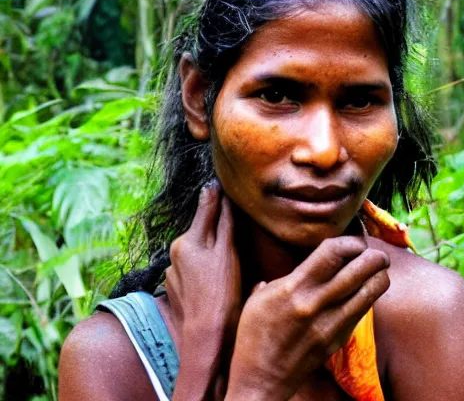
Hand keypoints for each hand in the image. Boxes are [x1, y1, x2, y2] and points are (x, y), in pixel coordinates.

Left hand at [165, 181, 240, 399]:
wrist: (205, 337)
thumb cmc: (222, 294)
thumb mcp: (227, 253)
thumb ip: (223, 221)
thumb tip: (218, 193)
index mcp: (188, 240)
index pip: (205, 210)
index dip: (216, 197)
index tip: (221, 184)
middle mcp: (175, 252)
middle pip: (199, 230)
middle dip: (214, 225)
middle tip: (231, 223)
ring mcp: (173, 271)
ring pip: (195, 250)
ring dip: (207, 248)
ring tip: (224, 259)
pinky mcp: (174, 287)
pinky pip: (190, 268)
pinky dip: (201, 267)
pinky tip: (213, 279)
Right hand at [225, 236, 389, 399]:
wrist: (261, 378)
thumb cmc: (254, 334)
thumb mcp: (259, 297)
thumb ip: (281, 278)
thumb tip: (298, 268)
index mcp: (293, 287)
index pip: (331, 253)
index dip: (349, 242)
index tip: (354, 241)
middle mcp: (315, 303)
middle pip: (357, 271)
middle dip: (374, 257)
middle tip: (378, 253)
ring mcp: (329, 324)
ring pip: (367, 294)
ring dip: (379, 277)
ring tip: (380, 269)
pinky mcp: (337, 341)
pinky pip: (360, 313)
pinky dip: (368, 297)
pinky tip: (368, 291)